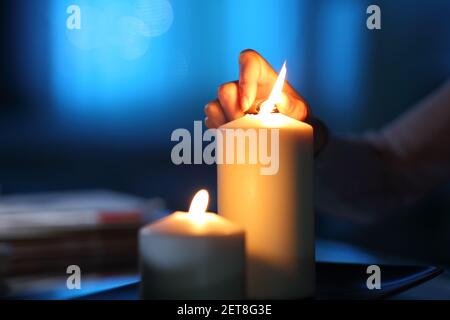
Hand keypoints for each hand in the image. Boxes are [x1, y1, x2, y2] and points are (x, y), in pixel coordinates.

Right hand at [204, 49, 327, 154]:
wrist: (290, 137)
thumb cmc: (296, 119)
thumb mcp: (302, 114)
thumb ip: (295, 106)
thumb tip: (280, 99)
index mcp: (262, 77)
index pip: (248, 60)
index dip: (244, 78)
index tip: (247, 104)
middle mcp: (242, 87)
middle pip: (225, 89)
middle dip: (232, 111)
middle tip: (245, 126)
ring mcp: (230, 102)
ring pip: (213, 106)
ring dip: (224, 123)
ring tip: (240, 135)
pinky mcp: (222, 117)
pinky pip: (210, 120)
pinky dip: (219, 130)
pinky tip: (233, 137)